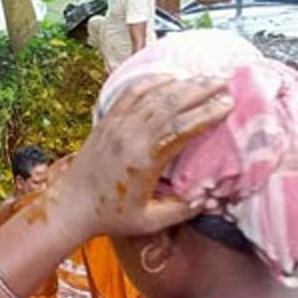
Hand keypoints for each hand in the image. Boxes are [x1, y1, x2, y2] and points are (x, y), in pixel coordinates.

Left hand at [52, 76, 231, 239]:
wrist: (69, 205)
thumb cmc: (110, 215)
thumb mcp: (150, 221)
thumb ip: (182, 210)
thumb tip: (211, 197)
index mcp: (143, 159)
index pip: (181, 128)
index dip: (207, 113)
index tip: (228, 103)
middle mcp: (129, 135)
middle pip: (170, 103)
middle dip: (199, 90)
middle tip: (224, 81)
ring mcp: (115, 125)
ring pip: (152, 94)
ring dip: (181, 83)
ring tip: (205, 77)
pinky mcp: (106, 120)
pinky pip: (129, 93)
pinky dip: (151, 81)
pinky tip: (169, 76)